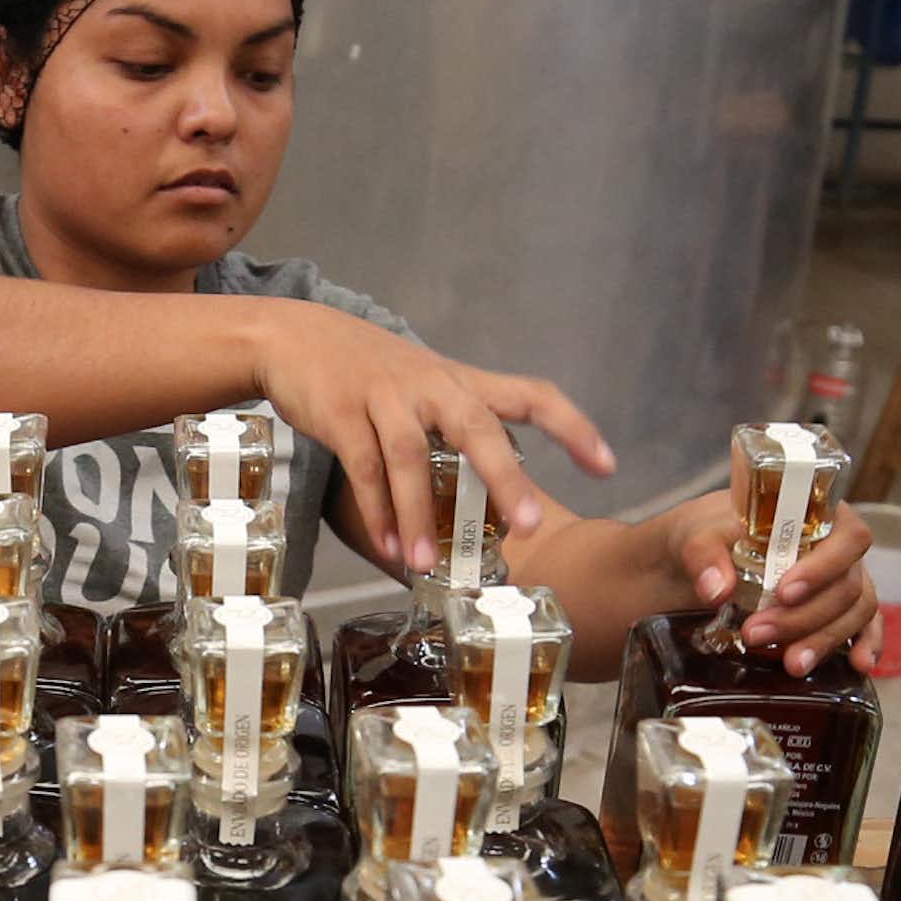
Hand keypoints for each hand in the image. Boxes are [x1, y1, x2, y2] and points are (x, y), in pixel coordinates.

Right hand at [252, 303, 616, 574]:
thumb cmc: (368, 372)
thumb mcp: (425, 386)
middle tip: (528, 525)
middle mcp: (430, 385)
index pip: (531, 394)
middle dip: (505, 477)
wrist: (294, 336)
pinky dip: (377, 511)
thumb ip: (462, 422)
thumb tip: (502, 477)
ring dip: (420, 514)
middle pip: (476, 427)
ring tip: (427, 563)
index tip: (606, 466)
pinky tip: (389, 546)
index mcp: (460, 381)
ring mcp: (384, 397)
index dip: (572, 427)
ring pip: (411, 456)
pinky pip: (362, 468)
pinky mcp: (341, 413)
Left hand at [665, 490, 881, 674]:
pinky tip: (859, 666)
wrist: (691, 561)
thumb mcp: (695, 535)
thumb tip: (718, 589)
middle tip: (757, 634)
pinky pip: (865, 628)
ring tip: (790, 664)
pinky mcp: (834, 611)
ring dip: (824, 640)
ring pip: (855, 612)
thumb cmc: (703, 534)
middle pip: (847, 584)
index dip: (823, 567)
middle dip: (805, 616)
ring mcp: (838, 581)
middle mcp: (835, 549)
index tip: (784, 593)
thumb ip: (705, 556)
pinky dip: (867, 646)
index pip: (846, 536)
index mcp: (814, 516)